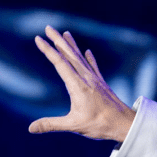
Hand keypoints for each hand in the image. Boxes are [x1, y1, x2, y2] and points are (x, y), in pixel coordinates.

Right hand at [29, 26, 135, 142]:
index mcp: (78, 86)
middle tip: (48, 27)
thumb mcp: (74, 125)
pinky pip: (93, 67)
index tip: (38, 38)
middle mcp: (87, 79)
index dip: (48, 50)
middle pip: (70, 55)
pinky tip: (87, 51)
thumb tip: (30, 128)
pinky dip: (88, 58)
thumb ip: (51, 124)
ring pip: (81, 59)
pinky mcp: (102, 84)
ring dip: (71, 46)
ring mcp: (95, 80)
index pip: (60, 63)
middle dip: (58, 40)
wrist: (125, 124)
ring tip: (65, 33)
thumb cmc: (100, 125)